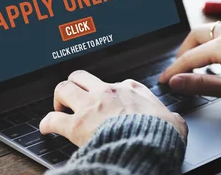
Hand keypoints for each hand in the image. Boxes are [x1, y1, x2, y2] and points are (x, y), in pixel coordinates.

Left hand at [40, 70, 187, 146]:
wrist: (148, 145)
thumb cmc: (161, 134)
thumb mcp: (174, 121)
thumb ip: (171, 118)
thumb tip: (175, 123)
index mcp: (131, 89)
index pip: (115, 83)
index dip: (108, 93)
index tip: (107, 101)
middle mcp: (108, 92)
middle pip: (81, 76)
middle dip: (75, 85)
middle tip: (74, 98)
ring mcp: (90, 106)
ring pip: (63, 88)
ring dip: (59, 98)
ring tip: (59, 108)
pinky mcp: (77, 125)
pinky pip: (52, 119)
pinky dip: (46, 123)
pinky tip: (46, 128)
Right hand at [158, 21, 220, 106]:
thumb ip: (202, 84)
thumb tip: (177, 81)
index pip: (190, 57)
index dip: (174, 70)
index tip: (163, 81)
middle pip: (195, 36)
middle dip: (183, 53)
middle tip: (179, 71)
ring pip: (209, 31)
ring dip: (198, 46)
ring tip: (196, 66)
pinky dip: (213, 43)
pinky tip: (217, 58)